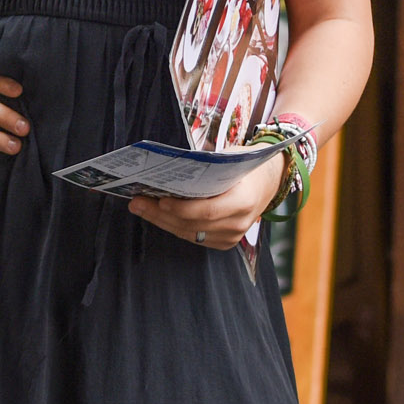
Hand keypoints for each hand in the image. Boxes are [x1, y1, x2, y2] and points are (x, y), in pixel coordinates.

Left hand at [129, 151, 288, 250]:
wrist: (266, 182)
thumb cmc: (244, 166)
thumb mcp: (229, 160)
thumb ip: (205, 168)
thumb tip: (168, 170)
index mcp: (243, 201)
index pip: (207, 210)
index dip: (181, 208)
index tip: (159, 200)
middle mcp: (238, 223)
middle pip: (192, 224)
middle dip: (160, 214)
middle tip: (137, 202)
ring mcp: (231, 237)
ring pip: (188, 233)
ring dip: (161, 221)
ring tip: (140, 207)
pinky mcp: (223, 243)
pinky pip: (192, 237)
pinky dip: (173, 226)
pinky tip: (157, 215)